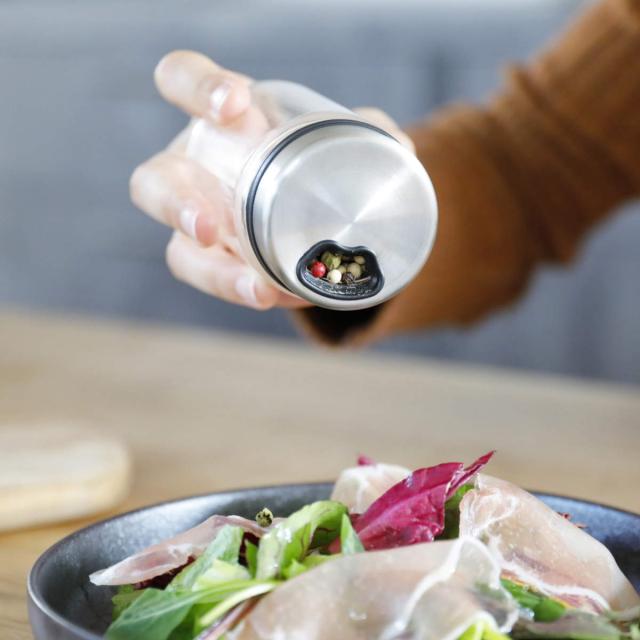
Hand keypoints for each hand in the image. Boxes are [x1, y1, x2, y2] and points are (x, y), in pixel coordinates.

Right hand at [130, 51, 414, 309]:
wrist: (310, 203)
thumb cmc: (310, 156)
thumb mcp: (340, 138)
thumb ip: (368, 133)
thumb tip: (401, 148)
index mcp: (218, 120)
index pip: (182, 82)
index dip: (196, 88)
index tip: (235, 106)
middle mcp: (195, 170)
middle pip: (152, 182)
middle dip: (173, 202)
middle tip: (207, 225)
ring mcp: (200, 224)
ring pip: (179, 251)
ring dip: (212, 272)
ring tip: (256, 289)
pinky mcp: (217, 264)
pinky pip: (219, 281)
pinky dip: (246, 291)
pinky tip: (279, 295)